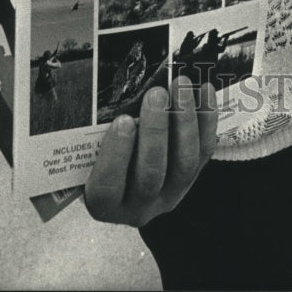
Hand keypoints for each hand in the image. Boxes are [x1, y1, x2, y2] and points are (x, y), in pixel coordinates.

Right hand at [85, 76, 217, 226]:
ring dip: (184, 121)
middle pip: (151, 174)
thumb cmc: (98, 154)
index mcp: (104, 203)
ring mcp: (169, 193)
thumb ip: (91, 133)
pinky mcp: (193, 177)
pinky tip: (205, 90)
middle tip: (156, 94)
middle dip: (155, 131)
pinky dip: (207, 119)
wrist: (128, 169)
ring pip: (183, 163)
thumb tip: (85, 90)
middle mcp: (138, 205)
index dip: (116, 154)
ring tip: (181, 85)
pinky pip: (204, 149)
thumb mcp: (87, 150)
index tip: (122, 120)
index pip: (108, 187)